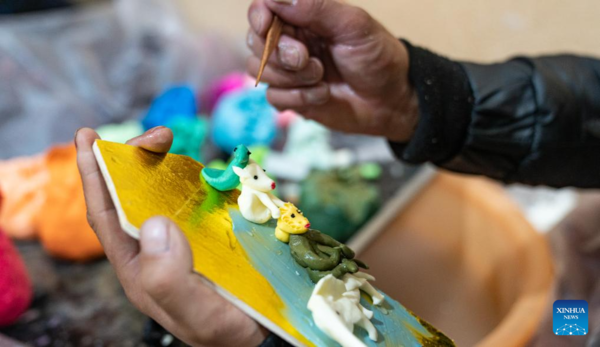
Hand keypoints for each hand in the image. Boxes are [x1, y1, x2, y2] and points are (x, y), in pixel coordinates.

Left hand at [75, 127, 266, 346]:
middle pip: (134, 194)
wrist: (255, 338)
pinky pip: (198, 197)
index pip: (108, 215)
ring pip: (164, 191)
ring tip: (172, 141)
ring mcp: (183, 237)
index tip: (87, 138)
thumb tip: (154, 222)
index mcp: (140, 265)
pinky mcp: (209, 232)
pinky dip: (199, 177)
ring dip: (165, 162)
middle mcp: (155, 247)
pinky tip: (206, 168)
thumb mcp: (195, 314)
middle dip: (136, 159)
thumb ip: (169, 277)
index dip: (94, 176)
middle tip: (159, 135)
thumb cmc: (223, 332)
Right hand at [247, 0, 418, 141]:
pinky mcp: (292, 99)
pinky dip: (298, 99)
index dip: (259, 17)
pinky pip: (273, 97)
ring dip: (292, 78)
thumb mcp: (353, 25)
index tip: (266, 25)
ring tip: (322, 78)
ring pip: (261, 71)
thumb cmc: (377, 57)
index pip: (264, 9)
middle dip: (279, 53)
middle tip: (307, 59)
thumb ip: (316, 7)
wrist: (391, 100)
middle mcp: (292, 41)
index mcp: (304, 17)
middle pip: (256, 42)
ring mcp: (290, 72)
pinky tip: (322, 95)